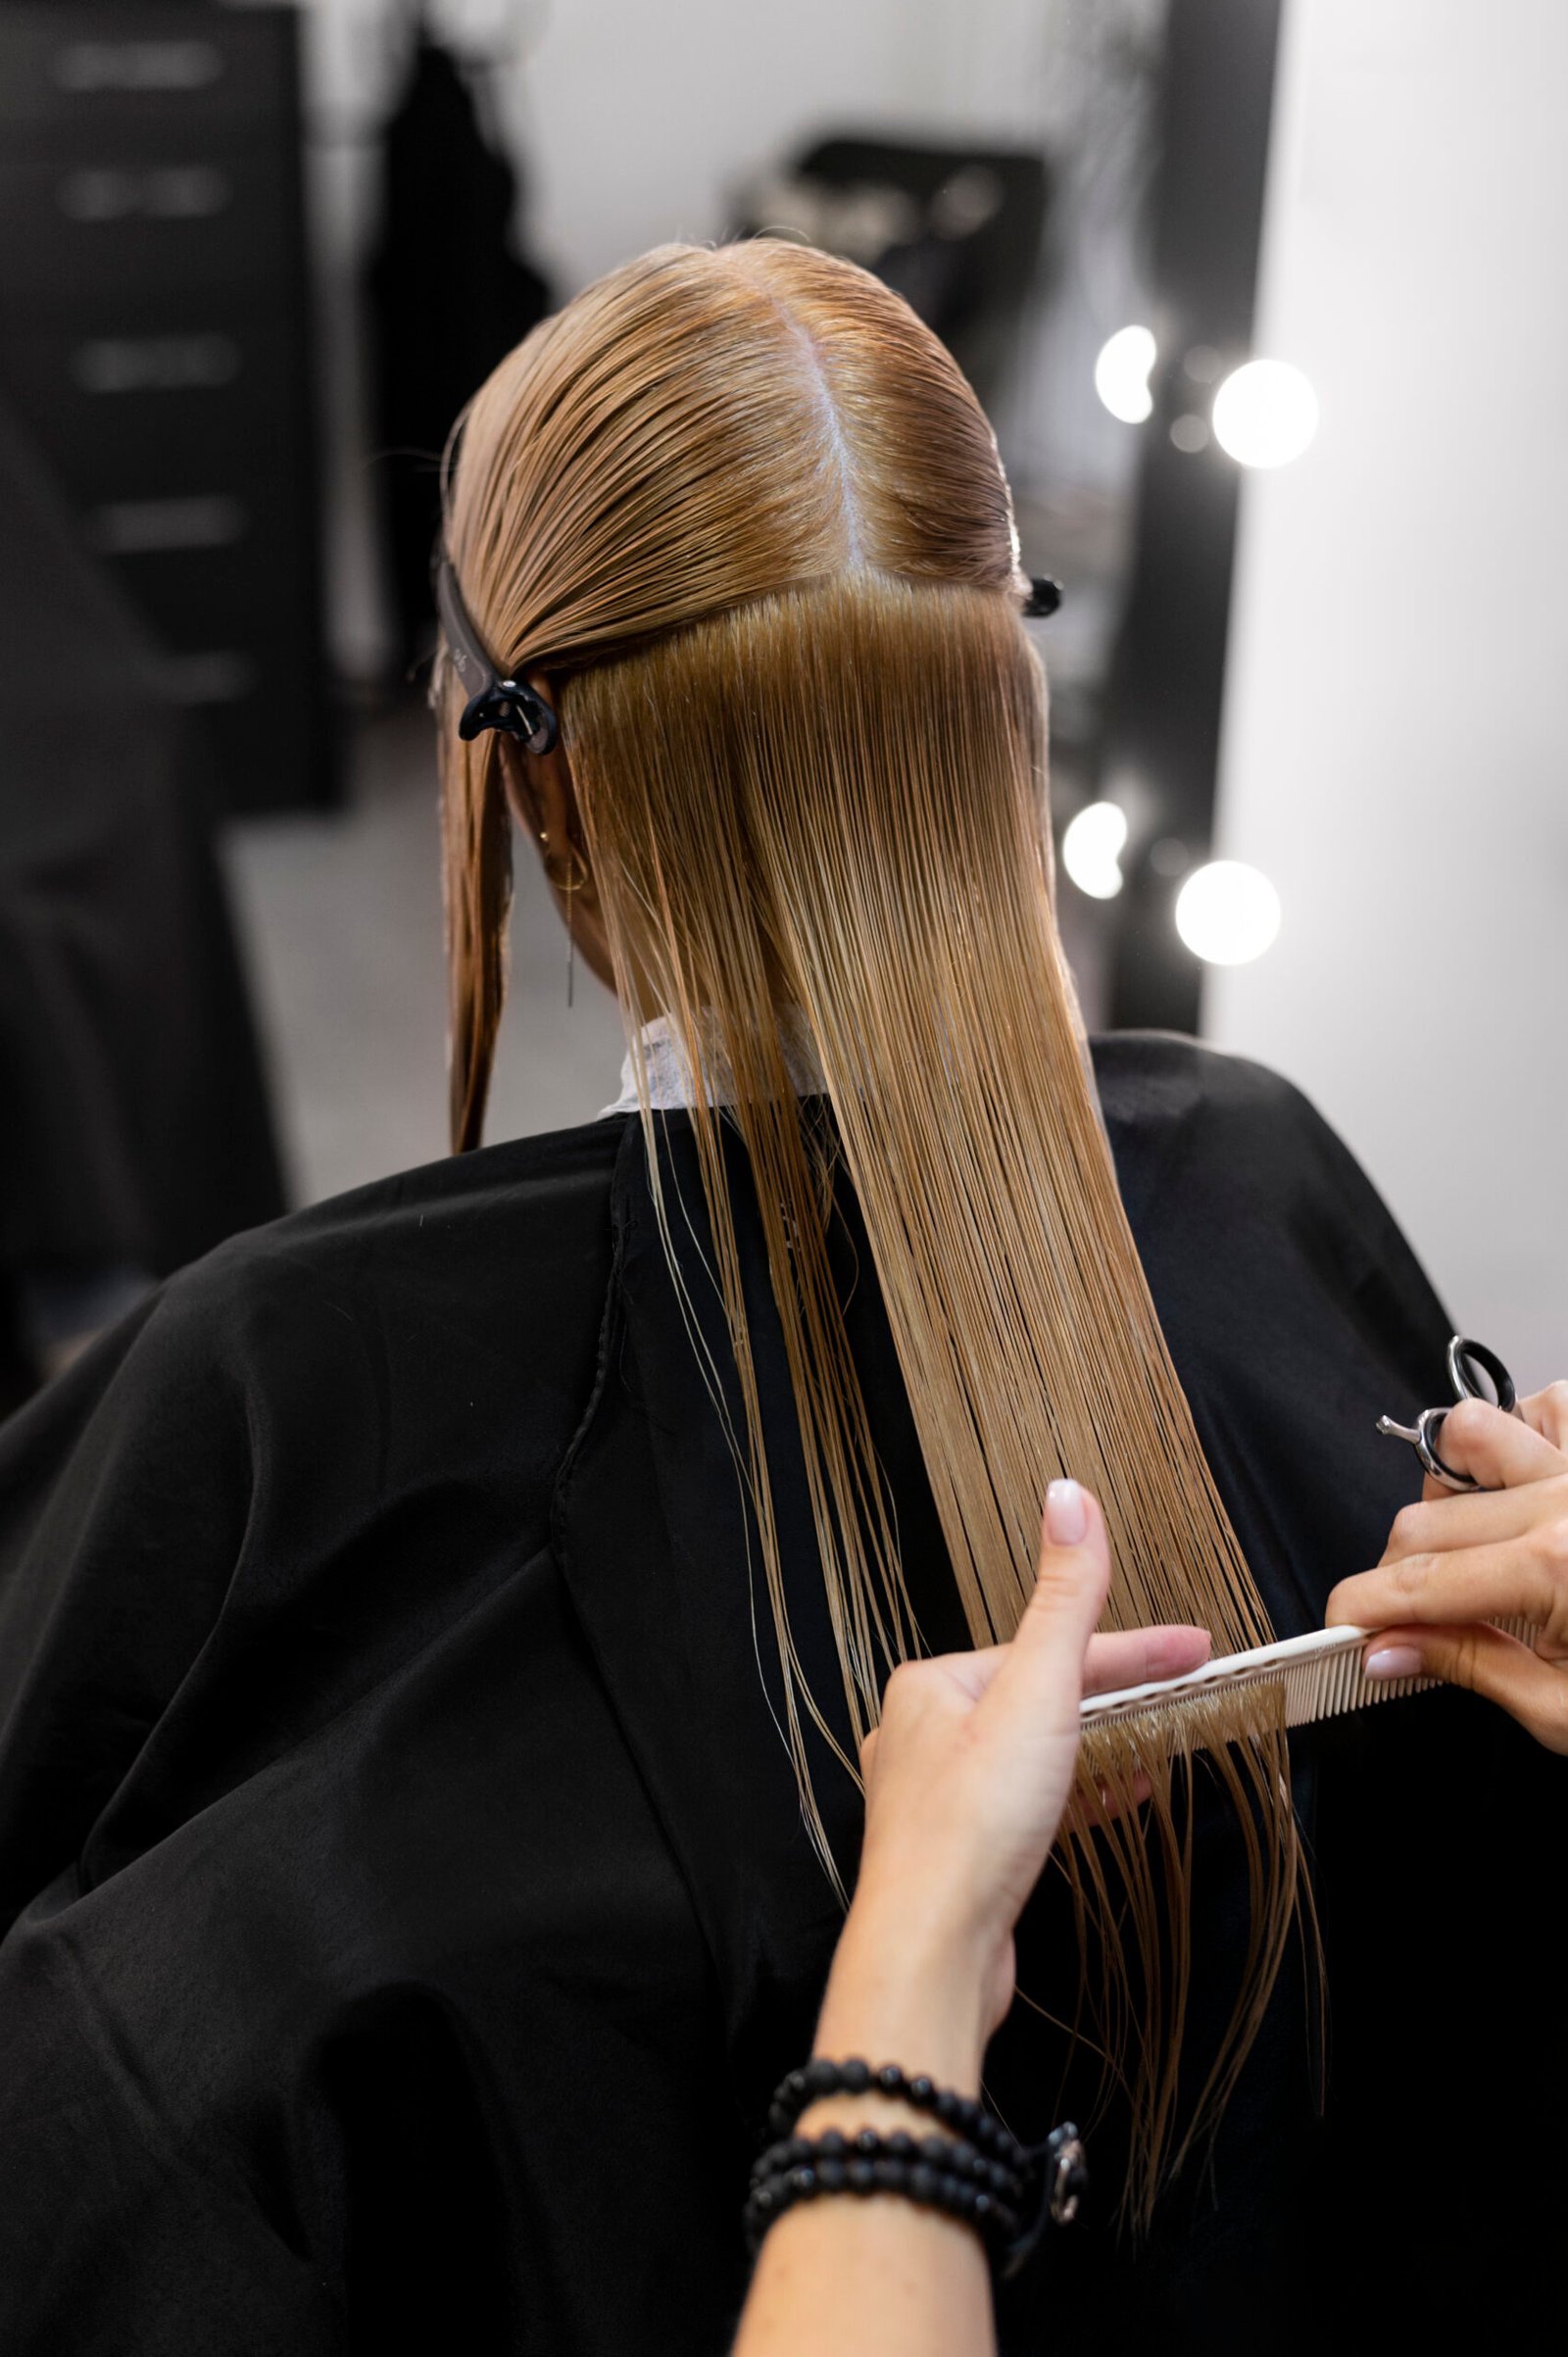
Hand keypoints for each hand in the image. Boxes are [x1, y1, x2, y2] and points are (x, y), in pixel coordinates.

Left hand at [815, 1482, 1210, 2091]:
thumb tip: (1069, 1498)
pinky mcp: (960, 1852)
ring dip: (1104, 1745)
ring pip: (1037, 1750)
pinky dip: (1079, 1792)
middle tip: (1191, 1693)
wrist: (933, 1953)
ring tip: (1166, 1749)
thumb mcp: (1037, 1694)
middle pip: (1043, 1694)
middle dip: (1121, 1694)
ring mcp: (937, 1797)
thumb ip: (1065, 1600)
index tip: (1199, 1649)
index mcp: (930, 1685)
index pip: (1050, 1646)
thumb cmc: (974, 1828)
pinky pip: (1029, 1802)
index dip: (1135, 1649)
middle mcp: (922, 1734)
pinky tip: (1119, 1801)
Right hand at [1326, 1380, 1567, 1752]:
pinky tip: (1530, 1500)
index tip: (1340, 1632)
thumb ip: (1467, 1666)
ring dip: (1455, 1492)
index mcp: (1557, 1571)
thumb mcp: (1567, 1710)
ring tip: (1481, 1549)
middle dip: (1400, 1574)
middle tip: (1416, 1623)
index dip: (1358, 1610)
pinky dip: (1520, 1446)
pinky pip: (1541, 1409)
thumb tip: (1386, 1650)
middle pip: (1421, 1517)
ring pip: (1468, 1438)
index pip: (1414, 1581)